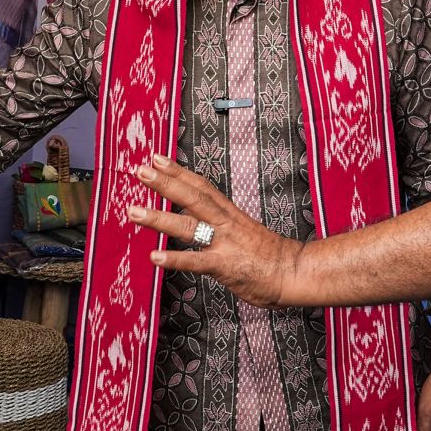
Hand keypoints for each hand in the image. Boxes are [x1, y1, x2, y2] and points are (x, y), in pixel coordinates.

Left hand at [129, 155, 302, 308]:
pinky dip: (175, 259)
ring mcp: (225, 244)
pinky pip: (197, 262)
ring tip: (134, 212)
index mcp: (230, 214)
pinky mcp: (226, 266)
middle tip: (140, 171)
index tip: (157, 158)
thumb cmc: (270, 256)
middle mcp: (226, 223)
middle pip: (193, 197)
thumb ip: (218, 223)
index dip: (179, 171)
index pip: (202, 186)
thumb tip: (193, 216)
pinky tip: (155, 256)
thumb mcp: (244, 231)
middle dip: (165, 183)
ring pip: (189, 227)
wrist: (295, 272)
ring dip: (159, 218)